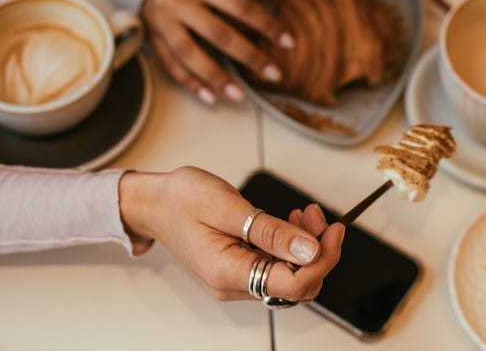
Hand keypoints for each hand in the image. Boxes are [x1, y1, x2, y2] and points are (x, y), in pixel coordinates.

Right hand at [119, 167, 345, 301]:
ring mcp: (235, 280)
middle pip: (297, 285)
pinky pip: (275, 268)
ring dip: (306, 247)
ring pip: (289, 277)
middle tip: (317, 215)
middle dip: (318, 251)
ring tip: (304, 213)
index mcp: (227, 272)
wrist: (151, 202)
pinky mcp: (237, 270)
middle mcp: (232, 285)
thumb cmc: (180, 199)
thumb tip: (311, 250)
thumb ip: (271, 232)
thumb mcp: (228, 206)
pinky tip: (290, 222)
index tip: (334, 230)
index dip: (323, 260)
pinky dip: (290, 246)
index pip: (294, 286)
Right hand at [143, 0, 292, 104]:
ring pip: (190, 54)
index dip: (267, 25)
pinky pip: (171, 65)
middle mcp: (177, 1)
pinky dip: (191, 83)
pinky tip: (210, 96)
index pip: (241, 6)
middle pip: (218, 33)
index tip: (288, 42)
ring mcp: (161, 21)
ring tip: (239, 95)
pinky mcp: (151, 38)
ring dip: (216, 77)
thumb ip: (233, 6)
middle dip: (249, 56)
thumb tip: (261, 35)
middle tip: (273, 74)